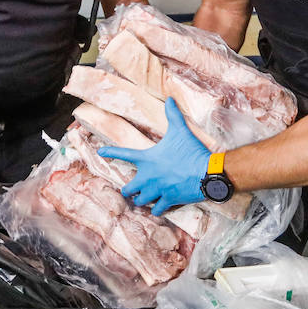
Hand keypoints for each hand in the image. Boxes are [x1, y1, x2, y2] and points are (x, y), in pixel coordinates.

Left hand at [99, 97, 209, 215]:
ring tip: (144, 199)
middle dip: (129, 190)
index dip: (110, 152)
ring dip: (141, 200)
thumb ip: (172, 115)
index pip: (123, 153)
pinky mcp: (168, 200)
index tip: (100, 152)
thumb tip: (169, 98)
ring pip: (140, 201)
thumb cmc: (192, 151)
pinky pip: (157, 210)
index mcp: (147, 159)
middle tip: (131, 190)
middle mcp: (148, 177)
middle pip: (128, 189)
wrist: (207, 172)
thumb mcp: (180, 131)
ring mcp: (157, 190)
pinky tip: (158, 208)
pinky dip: (157, 209)